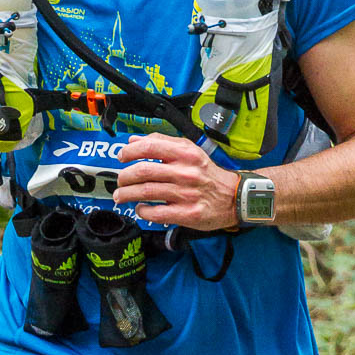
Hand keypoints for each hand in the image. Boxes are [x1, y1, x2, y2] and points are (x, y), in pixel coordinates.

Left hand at [113, 134, 237, 230]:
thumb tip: (134, 141)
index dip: (130, 152)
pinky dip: (142, 210)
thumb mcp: (189, 151)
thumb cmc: (207, 174)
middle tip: (119, 181)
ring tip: (121, 196)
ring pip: (146, 192)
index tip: (121, 157)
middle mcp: (186, 172)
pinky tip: (140, 208)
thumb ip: (162, 143)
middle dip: (124, 177)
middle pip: (143, 171)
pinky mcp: (187, 213)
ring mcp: (186, 194)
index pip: (150, 147)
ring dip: (127, 194)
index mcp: (185, 153)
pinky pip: (156, 213)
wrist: (234, 197)